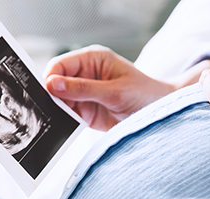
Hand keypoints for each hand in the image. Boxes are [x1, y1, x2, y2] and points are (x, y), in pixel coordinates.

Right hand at [45, 45, 175, 130]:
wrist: (161, 114)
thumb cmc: (145, 94)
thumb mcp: (115, 91)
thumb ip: (84, 89)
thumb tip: (52, 84)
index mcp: (92, 59)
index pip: (60, 64)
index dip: (51, 78)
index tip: (48, 93)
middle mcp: (85, 75)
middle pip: (56, 83)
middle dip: (52, 96)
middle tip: (51, 110)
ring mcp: (85, 94)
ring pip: (60, 101)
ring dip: (58, 111)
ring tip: (62, 120)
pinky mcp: (87, 112)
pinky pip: (69, 116)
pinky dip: (65, 122)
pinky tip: (66, 127)